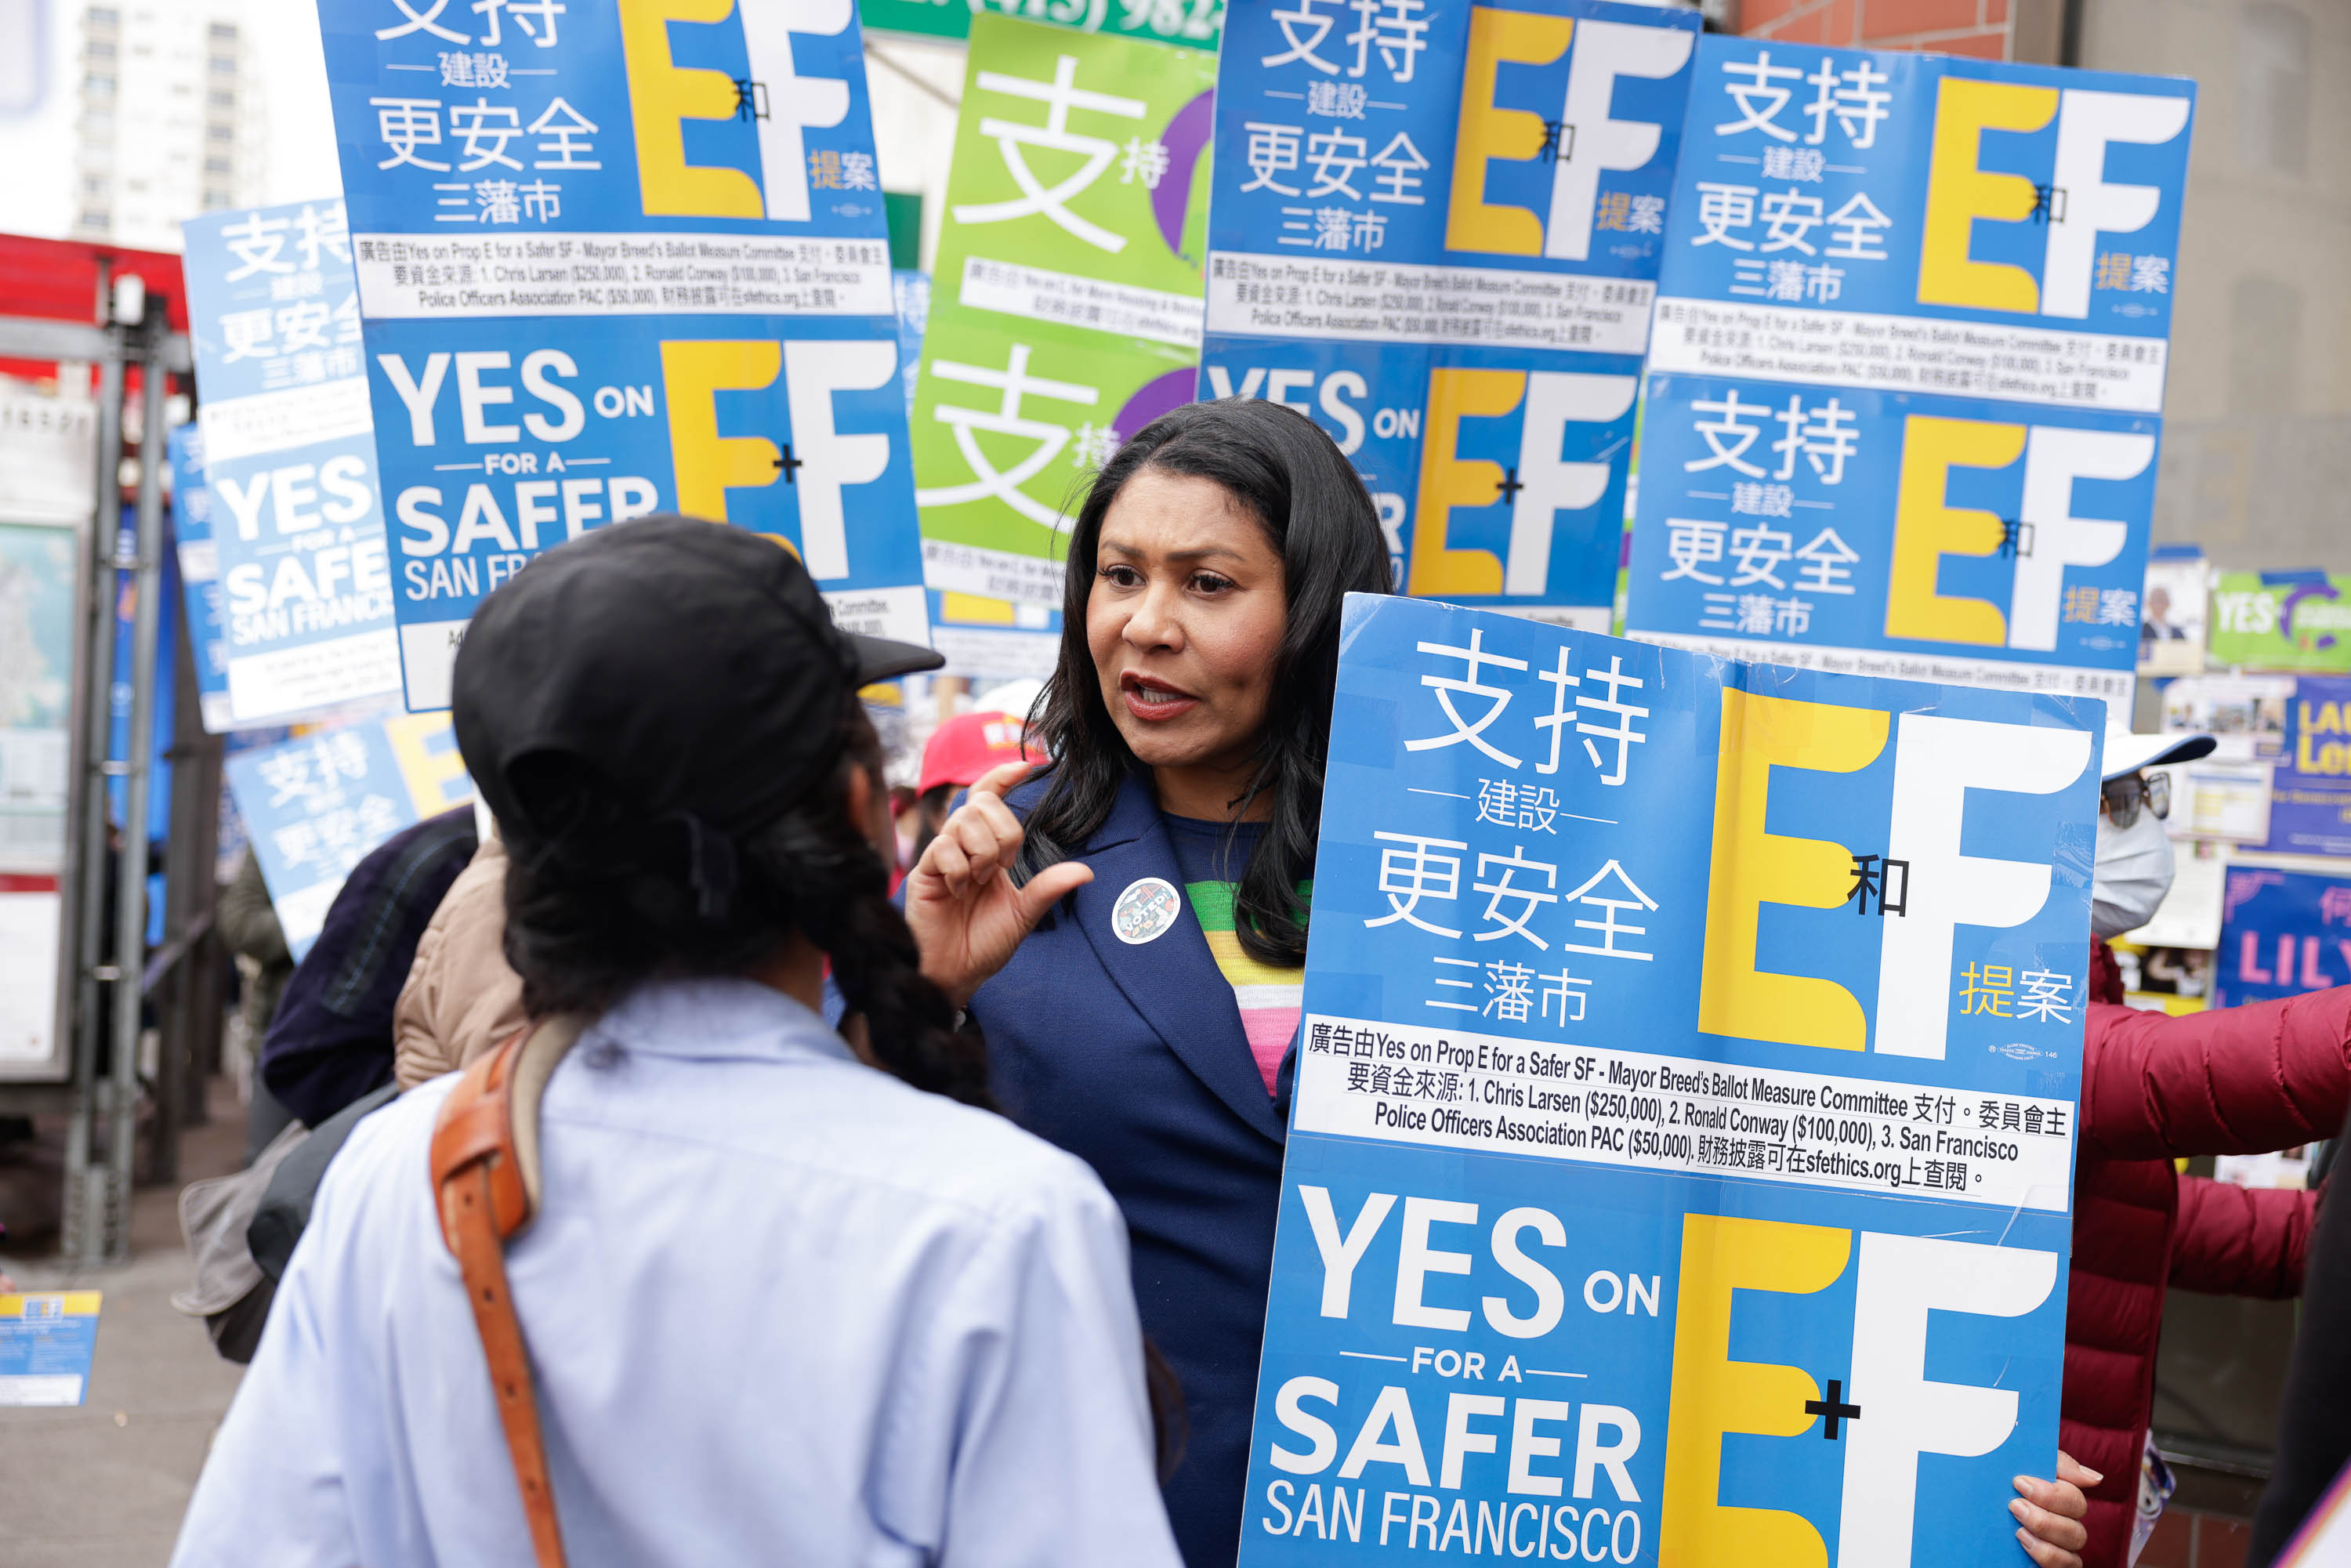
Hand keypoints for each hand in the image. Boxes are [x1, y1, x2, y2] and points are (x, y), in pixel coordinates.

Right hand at [903, 762, 1093, 1010]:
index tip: (1028, 766)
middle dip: (1003, 831)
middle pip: (981, 803)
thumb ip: (1048, 888)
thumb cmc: (984, 944)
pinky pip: (943, 850)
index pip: (988, 798)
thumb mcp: (1023, 913)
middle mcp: (961, 847)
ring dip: (983, 852)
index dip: (1003, 777)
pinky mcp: (923, 874)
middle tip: (1004, 866)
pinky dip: (960, 870)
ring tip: (980, 882)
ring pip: (964, 822)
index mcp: (984, 849)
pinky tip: (959, 893)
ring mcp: (940, 858)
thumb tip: (1086, 871)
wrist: (956, 974)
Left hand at [2012, 1451, 2099, 1567]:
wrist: (1976, 1505)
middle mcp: (2066, 1525)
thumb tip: (2094, 1478)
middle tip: (2014, 1505)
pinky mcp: (2051, 1563)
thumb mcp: (2024, 1463)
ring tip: (2017, 1530)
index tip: (2019, 1482)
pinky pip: (2065, 1567)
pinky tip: (2025, 1546)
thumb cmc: (2005, 1480)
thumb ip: (2058, 1465)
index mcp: (2063, 1499)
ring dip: (2045, 1540)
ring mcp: (2061, 1547)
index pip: (2074, 1500)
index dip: (2051, 1494)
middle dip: (2044, 1519)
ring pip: (2072, 1551)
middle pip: (2075, 1529)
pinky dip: (2047, 1557)